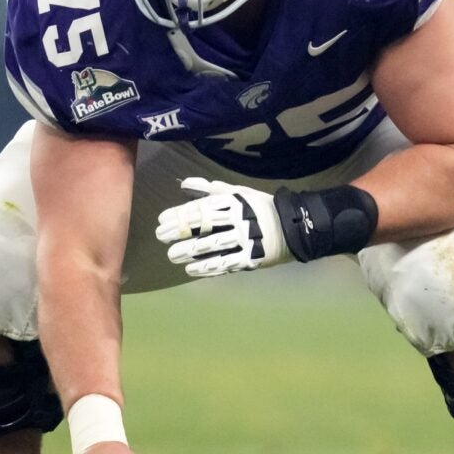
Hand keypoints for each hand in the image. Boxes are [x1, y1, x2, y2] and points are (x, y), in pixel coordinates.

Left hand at [155, 177, 292, 276]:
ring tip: (172, 255)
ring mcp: (244, 239)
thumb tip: (185, 183)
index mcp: (234, 202)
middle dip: (180, 232)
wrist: (292, 228)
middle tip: (161, 237)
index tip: (162, 220)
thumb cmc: (260, 208)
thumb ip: (211, 190)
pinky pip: (225, 263)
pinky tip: (191, 270)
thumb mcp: (239, 193)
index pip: (202, 207)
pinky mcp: (250, 257)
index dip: (180, 214)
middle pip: (203, 226)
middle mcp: (238, 219)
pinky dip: (206, 267)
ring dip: (189, 251)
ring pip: (211, 246)